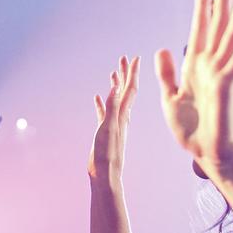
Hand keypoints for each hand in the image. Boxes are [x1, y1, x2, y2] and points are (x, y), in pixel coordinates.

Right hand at [89, 55, 139, 181]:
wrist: (106, 175)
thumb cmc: (107, 155)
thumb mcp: (109, 129)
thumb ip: (112, 108)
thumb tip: (116, 88)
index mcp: (123, 115)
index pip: (130, 89)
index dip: (132, 73)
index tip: (134, 58)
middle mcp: (121, 117)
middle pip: (125, 91)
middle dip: (125, 74)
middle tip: (124, 59)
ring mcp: (114, 123)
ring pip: (116, 99)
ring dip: (115, 86)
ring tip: (113, 74)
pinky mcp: (105, 131)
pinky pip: (104, 112)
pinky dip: (102, 103)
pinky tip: (98, 98)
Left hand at [154, 0, 232, 177]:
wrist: (207, 152)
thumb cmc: (193, 129)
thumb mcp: (170, 98)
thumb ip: (167, 74)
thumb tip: (162, 48)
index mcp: (196, 66)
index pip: (200, 29)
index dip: (202, 6)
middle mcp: (212, 64)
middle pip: (219, 24)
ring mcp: (222, 73)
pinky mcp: (227, 86)